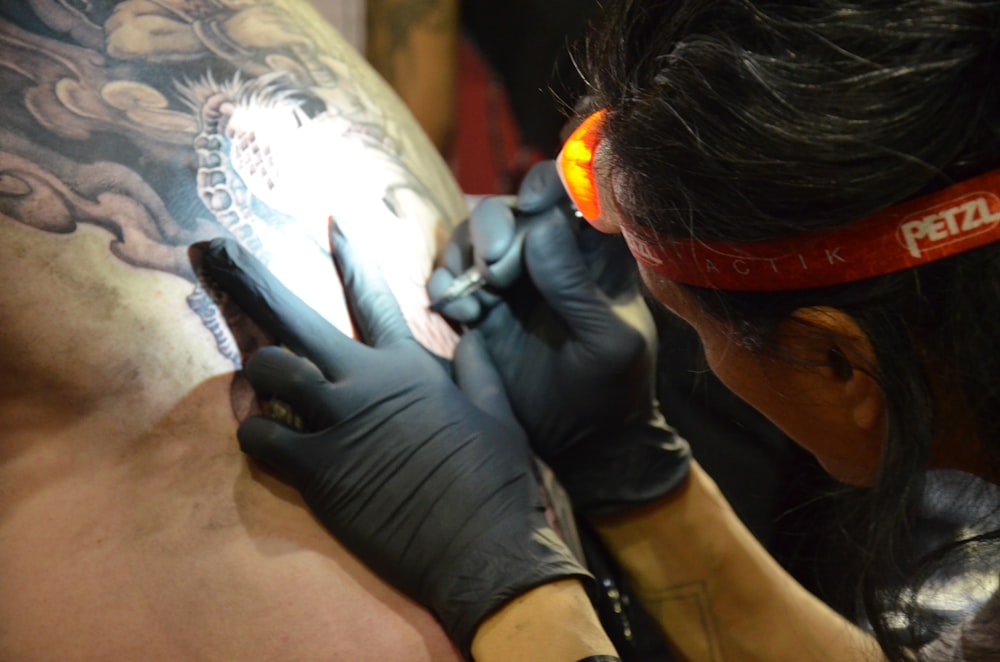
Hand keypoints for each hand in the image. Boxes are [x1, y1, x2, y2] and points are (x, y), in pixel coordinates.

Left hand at [198, 232, 589, 656]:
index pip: (371, 296)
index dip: (351, 257)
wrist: (480, 546)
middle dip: (251, 280)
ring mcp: (336, 423)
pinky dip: (254, 433)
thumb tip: (471, 338)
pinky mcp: (318, 471)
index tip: (334, 224)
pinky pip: (261, 438)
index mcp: (408, 366)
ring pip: (268, 370)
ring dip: (256, 368)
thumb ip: (478, 369)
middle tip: (212, 250)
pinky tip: (259, 436)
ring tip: (255, 372)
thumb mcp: (498, 414)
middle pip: (294, 317)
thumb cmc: (495, 480)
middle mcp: (365, 382)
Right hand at [428, 161, 690, 516]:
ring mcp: (514, 280)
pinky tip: (456, 308)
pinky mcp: (482, 306)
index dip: (548, 186)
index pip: (572, 193)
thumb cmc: (612, 390)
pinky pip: (452, 276)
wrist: (581, 444)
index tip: (533, 208)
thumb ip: (575, 284)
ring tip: (474, 296)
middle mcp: (551, 256)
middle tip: (494, 264)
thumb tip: (540, 226)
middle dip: (495, 226)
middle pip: (512, 208)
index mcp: (595, 253)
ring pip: (475, 237)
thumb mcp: (607, 341)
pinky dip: (445, 282)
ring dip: (465, 254)